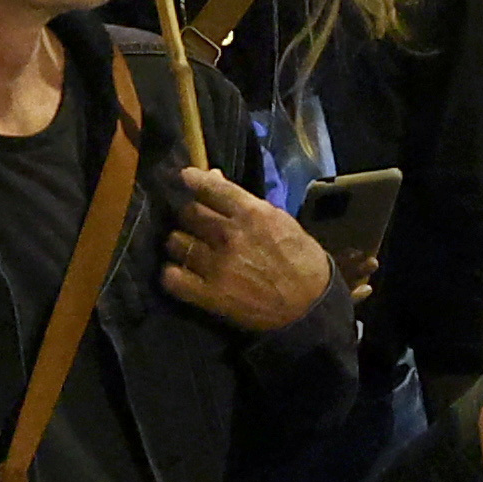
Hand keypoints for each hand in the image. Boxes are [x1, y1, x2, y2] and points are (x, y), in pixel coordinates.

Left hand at [156, 164, 333, 329]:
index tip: (185, 177)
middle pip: (188, 213)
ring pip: (175, 242)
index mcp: (251, 213)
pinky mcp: (211, 295)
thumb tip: (213, 177)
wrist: (309, 304)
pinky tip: (181, 272)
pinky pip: (172, 278)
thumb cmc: (299, 258)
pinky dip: (173, 273)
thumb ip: (243, 201)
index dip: (193, 179)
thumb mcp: (279, 220)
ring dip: (180, 243)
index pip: (210, 187)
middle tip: (195, 223)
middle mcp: (230, 235)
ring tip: (189, 248)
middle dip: (189, 216)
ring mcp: (218, 266)